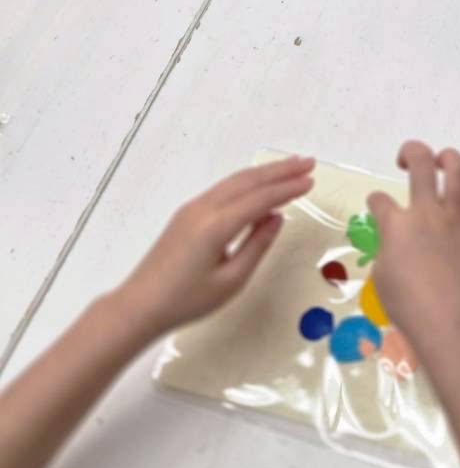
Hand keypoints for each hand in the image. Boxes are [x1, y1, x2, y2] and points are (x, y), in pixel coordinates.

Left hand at [113, 155, 315, 340]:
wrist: (140, 305)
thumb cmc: (187, 300)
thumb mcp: (231, 280)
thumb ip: (257, 246)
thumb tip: (276, 218)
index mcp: (217, 225)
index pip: (260, 199)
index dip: (288, 189)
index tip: (311, 180)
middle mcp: (204, 208)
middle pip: (248, 181)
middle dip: (280, 170)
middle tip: (308, 163)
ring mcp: (192, 208)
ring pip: (234, 181)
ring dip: (264, 173)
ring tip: (290, 167)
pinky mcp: (187, 214)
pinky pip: (223, 190)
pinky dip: (247, 183)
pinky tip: (258, 186)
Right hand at [369, 142, 459, 374]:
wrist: (450, 324)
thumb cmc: (409, 308)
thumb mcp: (382, 278)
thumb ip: (386, 251)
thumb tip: (395, 242)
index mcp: (396, 225)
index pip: (380, 201)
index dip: (375, 201)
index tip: (377, 207)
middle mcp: (427, 213)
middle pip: (420, 165)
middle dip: (410, 153)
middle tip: (405, 160)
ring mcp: (456, 219)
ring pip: (456, 172)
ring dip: (447, 157)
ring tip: (440, 158)